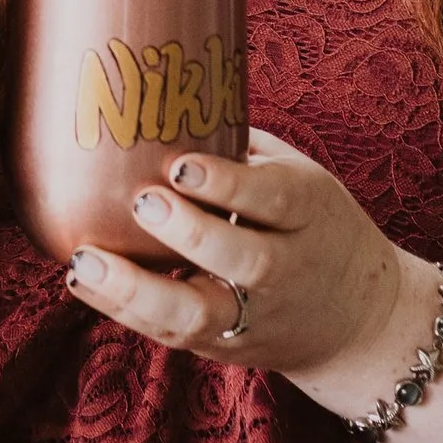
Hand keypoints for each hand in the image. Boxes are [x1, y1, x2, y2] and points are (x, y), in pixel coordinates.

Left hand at [63, 129, 409, 389]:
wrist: (360, 320)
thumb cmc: (313, 225)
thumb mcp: (300, 178)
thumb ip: (242, 149)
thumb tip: (164, 95)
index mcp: (308, 211)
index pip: (273, 197)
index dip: (228, 183)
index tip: (180, 165)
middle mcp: (286, 267)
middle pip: (244, 259)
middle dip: (189, 233)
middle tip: (140, 202)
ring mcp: (256, 314)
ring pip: (200, 314)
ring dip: (137, 290)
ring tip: (85, 262)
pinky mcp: (226, 347)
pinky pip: (173, 336)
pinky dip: (124, 311)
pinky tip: (82, 281)